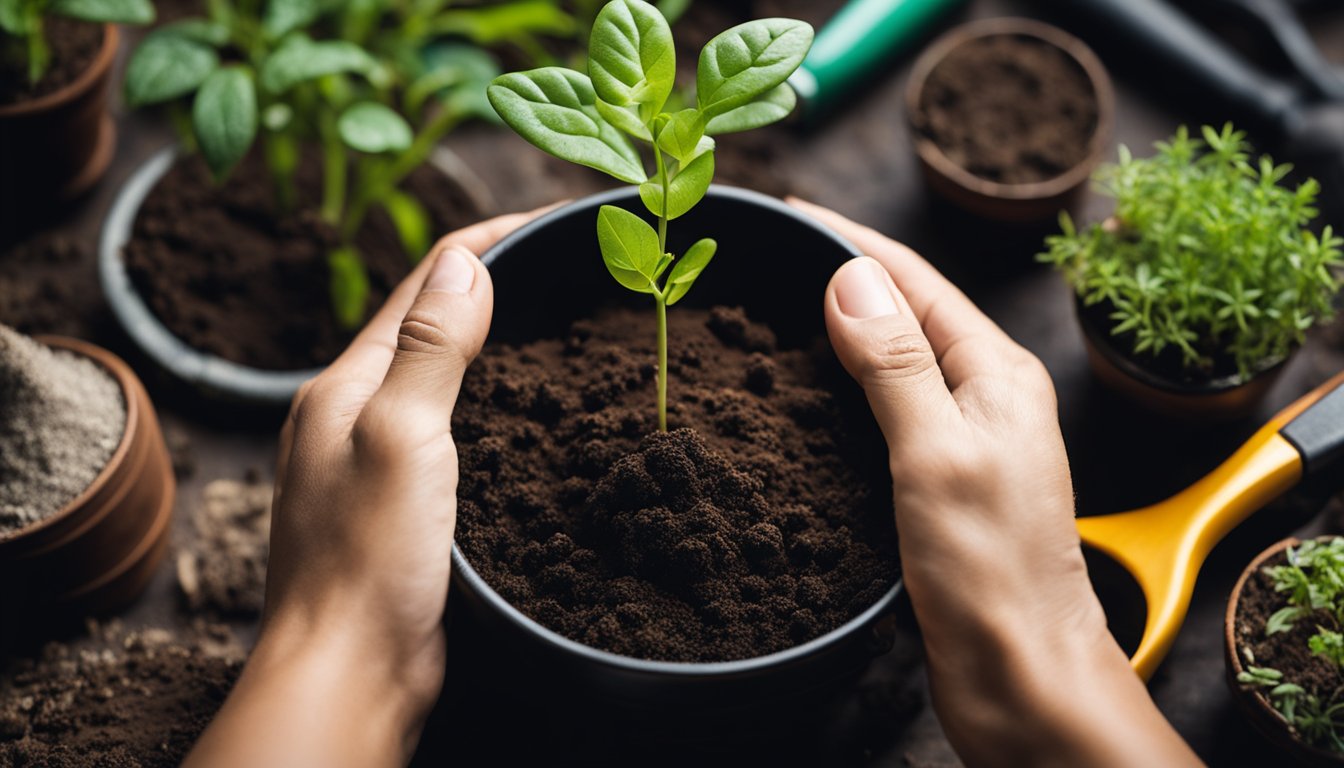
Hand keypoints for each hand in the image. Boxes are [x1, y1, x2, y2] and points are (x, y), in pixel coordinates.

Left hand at [186, 207, 546, 767]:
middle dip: (486, 282)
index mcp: (343, 386)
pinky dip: (484, 400)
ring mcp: (371, 463)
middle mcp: (349, 415)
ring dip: (485, 339)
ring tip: (546, 318)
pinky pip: (446, 429)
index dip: (485, 243)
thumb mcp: (401, 437)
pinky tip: (518, 414)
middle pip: (425, 324)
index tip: (549, 219)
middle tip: (558, 260)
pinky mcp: (398, 508)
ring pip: (436, 377)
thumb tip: (466, 262)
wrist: (349, 674)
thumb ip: (430, 349)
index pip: (423, 285)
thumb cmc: (365, 563)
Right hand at [797, 199, 1199, 767]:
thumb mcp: (936, 453)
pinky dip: (843, 389)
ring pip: (892, 363)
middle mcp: (984, 399)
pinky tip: (807, 398)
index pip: (915, 280)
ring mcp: (963, 442)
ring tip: (777, 312)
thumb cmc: (994, 572)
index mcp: (996, 374)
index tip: (793, 211)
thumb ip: (894, 364)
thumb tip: (849, 278)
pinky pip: (885, 413)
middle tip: (772, 254)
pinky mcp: (939, 484)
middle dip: (843, 276)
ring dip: (840, 331)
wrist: (1020, 674)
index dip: (853, 241)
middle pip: (905, 313)